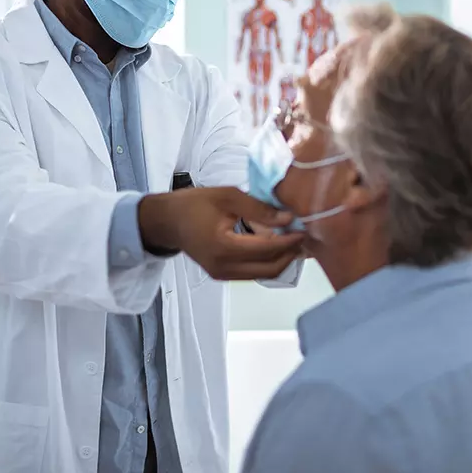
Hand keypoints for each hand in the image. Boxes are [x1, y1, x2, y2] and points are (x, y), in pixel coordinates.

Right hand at [138, 187, 303, 279]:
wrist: (167, 221)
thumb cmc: (193, 204)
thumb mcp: (228, 197)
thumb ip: (259, 208)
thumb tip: (288, 218)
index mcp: (224, 247)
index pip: (266, 249)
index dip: (289, 241)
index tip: (304, 229)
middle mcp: (224, 267)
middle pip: (269, 269)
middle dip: (290, 254)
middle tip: (304, 237)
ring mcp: (222, 274)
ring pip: (262, 274)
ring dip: (281, 259)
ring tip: (293, 240)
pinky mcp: (222, 274)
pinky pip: (252, 272)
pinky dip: (267, 261)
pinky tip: (276, 244)